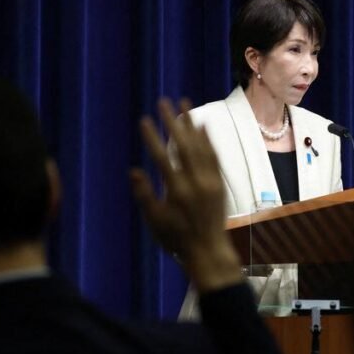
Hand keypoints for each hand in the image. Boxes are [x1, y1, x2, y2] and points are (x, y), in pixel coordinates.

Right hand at [130, 98, 242, 292]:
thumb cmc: (177, 239)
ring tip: (184, 104)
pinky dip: (208, 139)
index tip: (144, 120)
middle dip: (172, 121)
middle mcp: (195, 182)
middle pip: (183, 145)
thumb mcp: (155, 221)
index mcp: (177, 192)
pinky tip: (202, 125)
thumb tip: (134, 170)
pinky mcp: (219, 183)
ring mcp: (210, 181)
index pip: (162, 157)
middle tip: (163, 101)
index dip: (152, 137)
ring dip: (191, 124)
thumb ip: (145, 195)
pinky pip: (214, 156)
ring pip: (201, 146)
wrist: (209, 251)